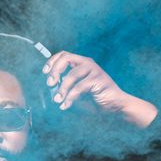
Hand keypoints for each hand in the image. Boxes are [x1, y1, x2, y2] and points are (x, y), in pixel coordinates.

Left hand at [42, 51, 156, 127]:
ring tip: (57, 100)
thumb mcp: (76, 91)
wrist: (115, 105)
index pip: (64, 55)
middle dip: (55, 70)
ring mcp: (94, 70)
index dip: (52, 61)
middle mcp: (87, 63)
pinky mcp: (98, 79)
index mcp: (81, 63)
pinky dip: (70, 97)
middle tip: (50, 84)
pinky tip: (65, 105)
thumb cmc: (95, 99)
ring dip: (62, 88)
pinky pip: (79, 87)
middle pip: (66, 58)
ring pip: (72, 75)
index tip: (45, 72)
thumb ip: (65, 87)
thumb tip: (50, 89)